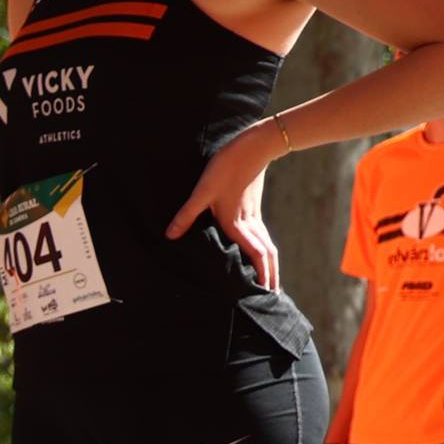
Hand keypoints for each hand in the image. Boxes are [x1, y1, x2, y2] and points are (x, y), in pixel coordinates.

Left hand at [165, 118, 283, 287]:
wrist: (253, 146)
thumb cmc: (226, 168)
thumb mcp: (202, 191)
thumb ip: (187, 214)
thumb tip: (170, 236)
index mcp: (237, 224)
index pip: (256, 255)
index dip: (262, 274)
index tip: (266, 292)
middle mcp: (249, 224)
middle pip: (266, 255)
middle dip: (271, 276)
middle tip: (273, 296)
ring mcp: (254, 217)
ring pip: (267, 247)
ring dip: (270, 265)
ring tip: (272, 281)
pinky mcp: (253, 210)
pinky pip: (263, 237)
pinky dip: (265, 251)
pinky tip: (262, 254)